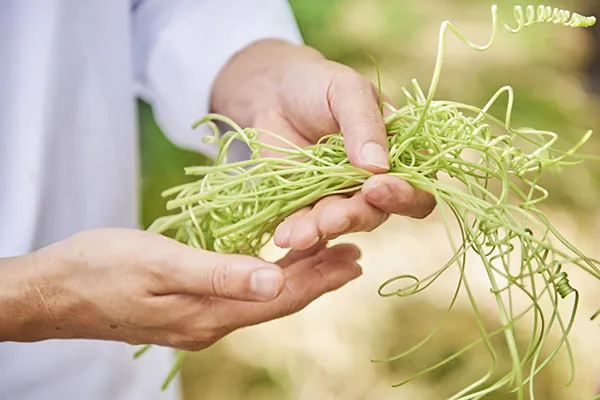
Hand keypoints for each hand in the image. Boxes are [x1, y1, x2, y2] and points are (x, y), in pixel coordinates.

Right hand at [0, 228, 360, 349]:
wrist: (53, 292)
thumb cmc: (101, 268)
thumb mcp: (160, 264)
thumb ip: (218, 274)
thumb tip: (273, 279)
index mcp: (209, 313)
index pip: (279, 297)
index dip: (320, 278)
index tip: (354, 258)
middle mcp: (210, 323)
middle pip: (276, 301)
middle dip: (318, 279)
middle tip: (355, 256)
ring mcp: (196, 320)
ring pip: (260, 299)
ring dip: (296, 279)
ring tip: (326, 259)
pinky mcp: (184, 310)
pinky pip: (239, 295)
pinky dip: (265, 279)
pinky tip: (272, 267)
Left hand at [211, 40, 435, 250]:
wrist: (275, 92)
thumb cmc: (320, 85)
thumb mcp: (346, 91)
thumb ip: (364, 124)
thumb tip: (378, 165)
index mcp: (402, 154)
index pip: (417, 188)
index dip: (403, 195)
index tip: (375, 186)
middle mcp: (378, 181)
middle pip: (378, 212)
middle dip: (355, 217)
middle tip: (331, 218)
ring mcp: (344, 196)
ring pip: (343, 222)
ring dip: (323, 230)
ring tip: (300, 235)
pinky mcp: (312, 204)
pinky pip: (310, 224)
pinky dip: (299, 232)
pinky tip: (285, 236)